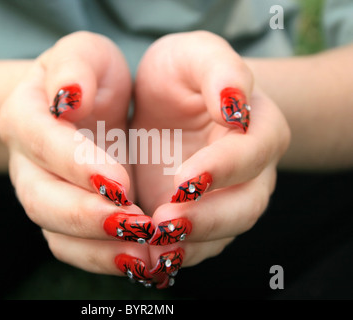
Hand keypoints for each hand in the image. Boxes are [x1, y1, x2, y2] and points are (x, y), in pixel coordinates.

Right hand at [0, 32, 152, 276]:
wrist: (82, 106)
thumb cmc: (87, 76)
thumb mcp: (84, 54)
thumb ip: (76, 65)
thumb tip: (71, 95)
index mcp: (24, 115)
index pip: (41, 141)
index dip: (77, 164)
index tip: (121, 182)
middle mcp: (25, 162)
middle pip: (41, 200)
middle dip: (87, 216)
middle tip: (135, 224)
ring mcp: (43, 193)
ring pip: (57, 233)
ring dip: (99, 248)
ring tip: (145, 252)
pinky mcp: (64, 216)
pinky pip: (75, 248)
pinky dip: (105, 258)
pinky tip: (142, 258)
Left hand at [131, 31, 289, 282]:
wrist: (169, 104)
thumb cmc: (182, 75)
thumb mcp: (195, 55)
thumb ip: (219, 68)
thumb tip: (235, 101)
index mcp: (257, 126)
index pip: (253, 152)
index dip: (222, 168)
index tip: (183, 179)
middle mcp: (251, 169)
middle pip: (246, 205)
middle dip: (208, 219)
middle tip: (164, 223)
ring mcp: (228, 196)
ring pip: (223, 233)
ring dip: (190, 244)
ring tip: (152, 246)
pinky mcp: (201, 215)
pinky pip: (198, 244)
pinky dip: (176, 254)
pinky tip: (148, 256)